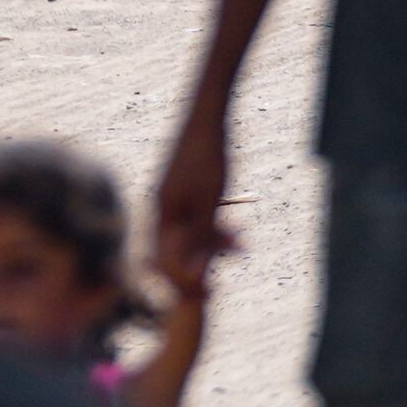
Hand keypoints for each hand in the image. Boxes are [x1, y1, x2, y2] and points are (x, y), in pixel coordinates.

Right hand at [151, 111, 235, 306]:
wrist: (207, 114)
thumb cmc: (208, 156)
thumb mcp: (209, 201)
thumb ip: (200, 238)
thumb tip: (193, 274)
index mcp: (163, 212)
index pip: (167, 260)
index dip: (188, 280)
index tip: (212, 292)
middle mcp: (162, 207)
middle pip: (178, 248)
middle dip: (204, 262)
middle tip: (227, 274)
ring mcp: (173, 196)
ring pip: (191, 232)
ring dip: (215, 243)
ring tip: (244, 246)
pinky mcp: (184, 187)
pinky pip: (196, 216)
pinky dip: (215, 225)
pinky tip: (237, 228)